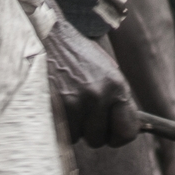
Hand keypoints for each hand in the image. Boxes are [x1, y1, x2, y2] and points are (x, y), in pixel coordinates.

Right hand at [44, 19, 141, 145]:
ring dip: (70, 126)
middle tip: (78, 106)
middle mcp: (99, 94)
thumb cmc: (75, 55)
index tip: (108, 131)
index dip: (117, 135)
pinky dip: (56, 124)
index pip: (128, 131)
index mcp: (116, 85)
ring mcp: (75, 101)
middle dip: (88, 129)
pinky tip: (54, 103)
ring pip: (76, 138)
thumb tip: (126, 131)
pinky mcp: (54, 105)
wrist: (46, 34)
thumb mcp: (104, 70)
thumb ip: (114, 99)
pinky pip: (59, 133)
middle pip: (99, 139)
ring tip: (65, 100)